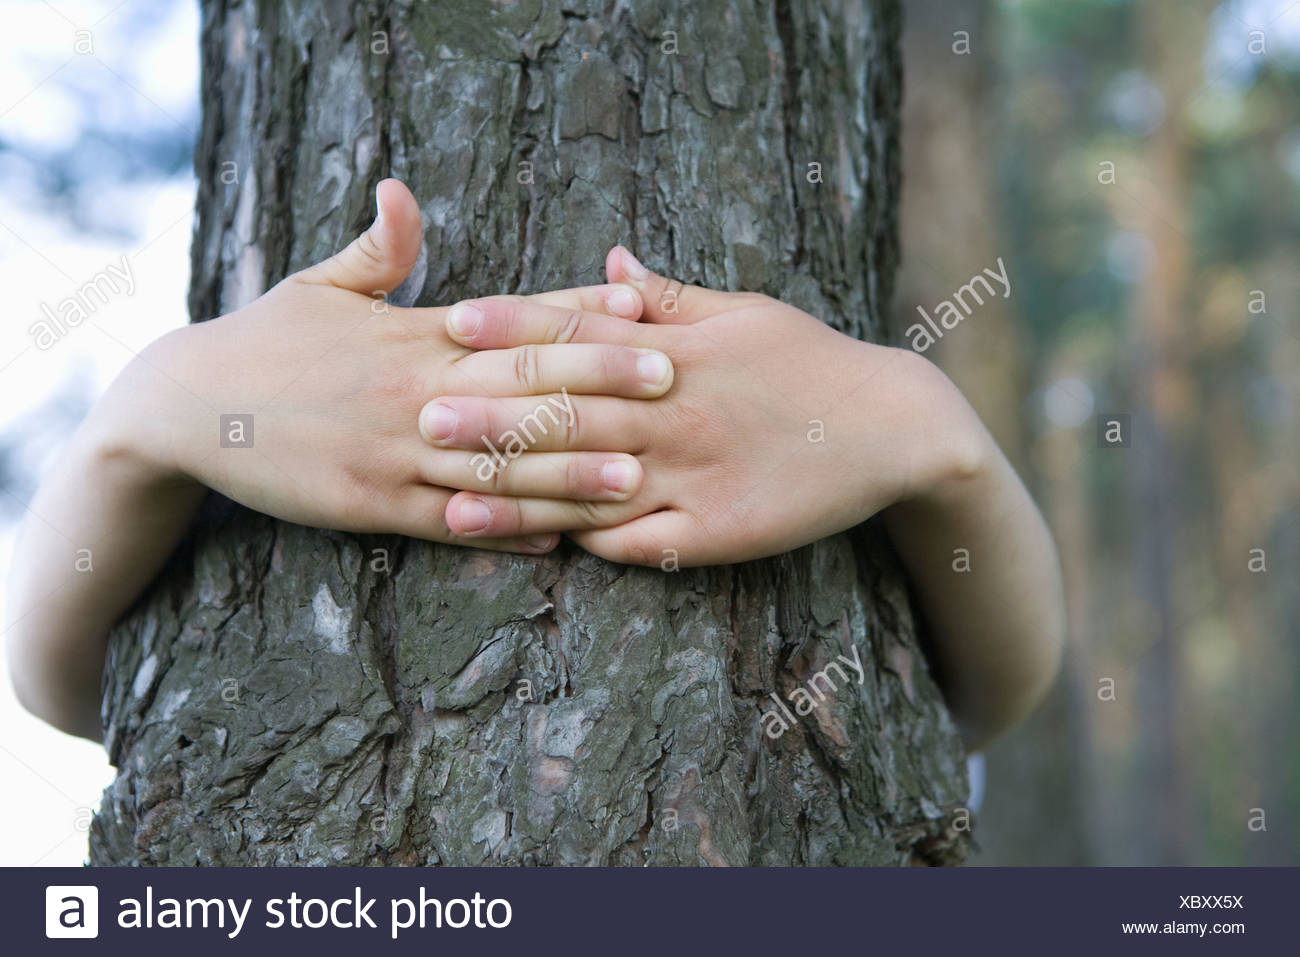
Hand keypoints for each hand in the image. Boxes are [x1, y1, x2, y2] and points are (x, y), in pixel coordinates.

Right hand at [98, 182, 675, 553]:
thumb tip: (402, 191)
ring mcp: (394, 454)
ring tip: (636, 478)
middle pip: (521, 387)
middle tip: (669, 384)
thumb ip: (378, 249)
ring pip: (498, 466)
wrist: (185, 411)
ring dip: (571, 473)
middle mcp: (413, 392)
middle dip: (599, 385)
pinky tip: (558, 541)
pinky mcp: (371, 506)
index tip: (640, 309)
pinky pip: (453, 523)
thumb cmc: (264, 343)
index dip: (577, 315)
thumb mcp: (318, 287)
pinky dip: (507, 533)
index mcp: (411, 334)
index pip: (510, 320)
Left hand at [430, 246, 987, 564]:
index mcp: (680, 354)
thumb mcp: (747, 312)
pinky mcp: (717, 535)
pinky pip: (643, 544)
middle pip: (571, 418)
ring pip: (592, 491)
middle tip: (420, 417)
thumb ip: (671, 294)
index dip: (516, 328)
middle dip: (493, 418)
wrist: (895, 430)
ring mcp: (696, 480)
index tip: (454, 321)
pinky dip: (594, 545)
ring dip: (519, 501)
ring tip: (453, 506)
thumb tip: (609, 261)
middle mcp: (678, 416)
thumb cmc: (812, 363)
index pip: (583, 337)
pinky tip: (544, 549)